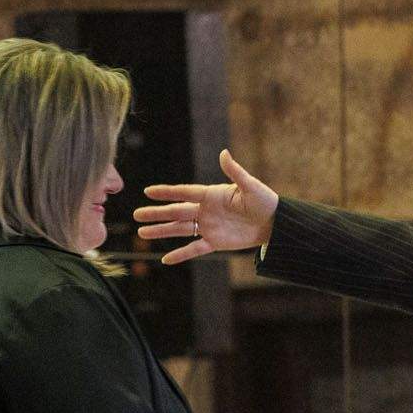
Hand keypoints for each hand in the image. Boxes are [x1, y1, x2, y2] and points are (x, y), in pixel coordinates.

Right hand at [134, 148, 279, 264]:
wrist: (276, 223)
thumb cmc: (265, 201)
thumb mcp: (250, 186)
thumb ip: (235, 171)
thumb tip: (224, 153)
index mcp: (211, 195)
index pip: (184, 193)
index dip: (166, 192)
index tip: (148, 191)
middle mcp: (206, 210)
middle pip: (176, 212)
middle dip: (156, 213)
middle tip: (136, 214)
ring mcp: (208, 227)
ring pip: (180, 230)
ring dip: (161, 231)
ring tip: (142, 233)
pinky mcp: (215, 242)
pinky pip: (194, 249)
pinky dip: (181, 254)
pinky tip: (165, 260)